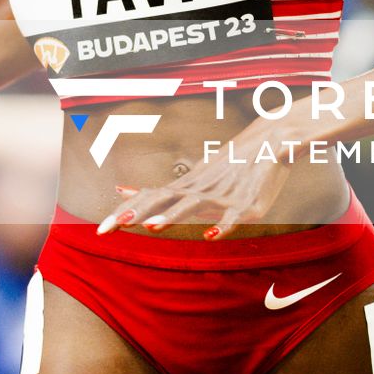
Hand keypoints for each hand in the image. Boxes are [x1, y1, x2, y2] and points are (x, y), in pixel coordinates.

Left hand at [97, 135, 289, 239]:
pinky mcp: (249, 203)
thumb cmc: (229, 163)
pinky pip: (234, 215)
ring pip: (192, 205)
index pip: (149, 198)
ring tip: (152, 227)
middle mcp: (199, 189)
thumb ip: (157, 190)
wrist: (272, 138)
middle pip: (163, 200)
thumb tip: (119, 190)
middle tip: (114, 226)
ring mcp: (223, 194)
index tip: (102, 230)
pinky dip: (223, 225)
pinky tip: (210, 236)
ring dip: (172, 215)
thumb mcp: (190, 178)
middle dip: (138, 214)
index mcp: (186, 186)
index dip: (127, 213)